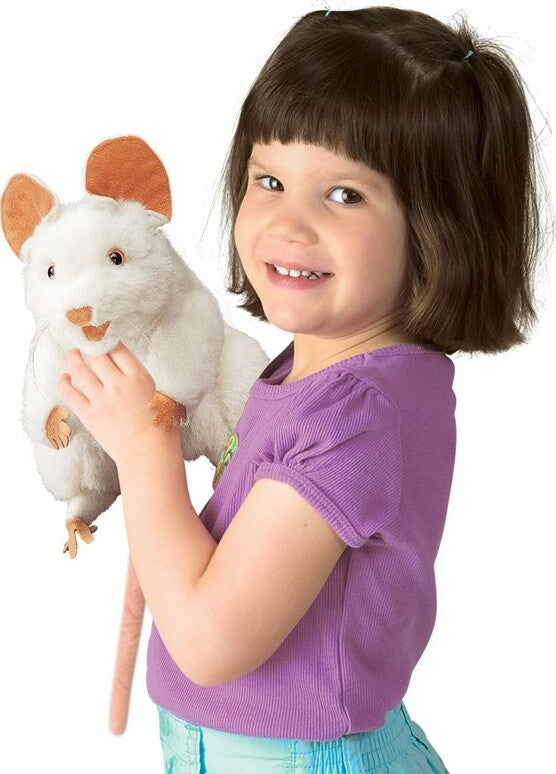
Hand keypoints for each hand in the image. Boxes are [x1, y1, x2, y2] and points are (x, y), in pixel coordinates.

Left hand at [58, 341, 169, 464]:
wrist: (148, 454)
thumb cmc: (159, 427)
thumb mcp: (159, 394)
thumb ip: (140, 378)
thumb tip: (126, 367)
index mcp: (138, 377)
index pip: (117, 348)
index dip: (107, 338)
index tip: (101, 334)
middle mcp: (118, 385)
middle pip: (96, 354)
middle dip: (88, 344)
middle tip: (83, 339)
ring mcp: (102, 400)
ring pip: (80, 371)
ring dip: (73, 359)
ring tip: (72, 353)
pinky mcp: (90, 415)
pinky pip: (70, 394)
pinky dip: (64, 383)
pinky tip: (64, 377)